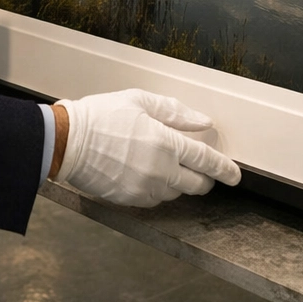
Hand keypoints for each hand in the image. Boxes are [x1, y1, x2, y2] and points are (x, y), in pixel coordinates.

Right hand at [53, 88, 240, 207]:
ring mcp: (145, 189)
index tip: (235, 174)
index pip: (207, 161)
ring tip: (165, 164)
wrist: (67, 142)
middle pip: (197, 184)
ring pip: (176, 193)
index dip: (225, 169)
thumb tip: (202, 121)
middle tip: (202, 169)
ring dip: (179, 181)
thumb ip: (175, 112)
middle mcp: (160, 171)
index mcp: (166, 143)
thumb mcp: (139, 101)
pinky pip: (155, 199)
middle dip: (205, 178)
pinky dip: (158, 188)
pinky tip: (147, 173)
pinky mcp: (130, 200)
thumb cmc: (101, 116)